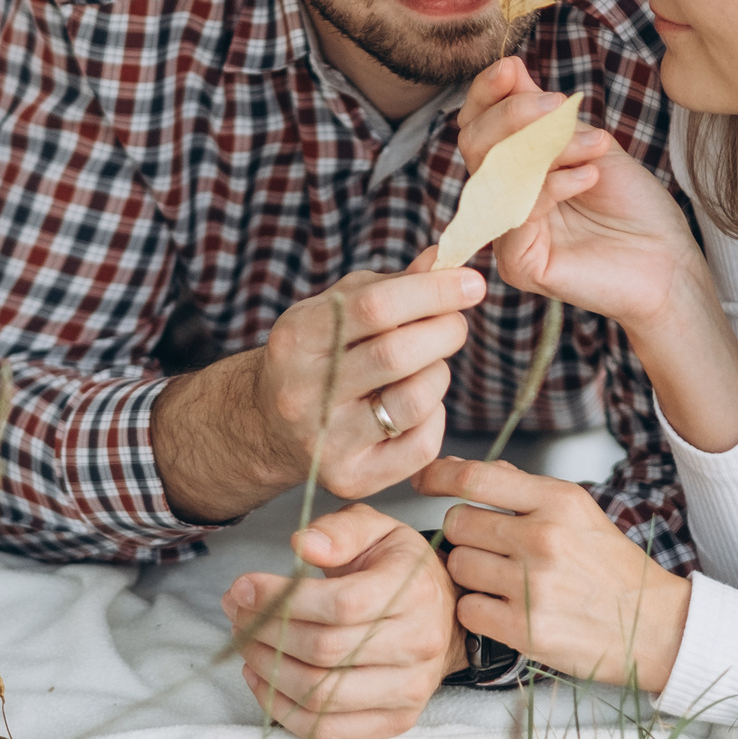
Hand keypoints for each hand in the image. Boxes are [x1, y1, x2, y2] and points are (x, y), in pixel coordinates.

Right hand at [163, 258, 487, 520]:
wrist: (266, 423)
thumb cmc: (317, 353)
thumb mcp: (338, 308)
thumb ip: (391, 284)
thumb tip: (443, 260)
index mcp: (296, 337)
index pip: (374, 307)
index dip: (432, 292)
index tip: (471, 283)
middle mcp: (302, 392)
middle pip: (397, 354)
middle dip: (445, 331)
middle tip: (455, 324)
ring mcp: (324, 440)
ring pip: (415, 400)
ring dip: (439, 374)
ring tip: (429, 365)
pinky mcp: (348, 478)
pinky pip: (421, 445)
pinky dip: (434, 417)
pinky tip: (417, 405)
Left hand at [223, 505, 463, 738]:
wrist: (443, 615)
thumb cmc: (398, 569)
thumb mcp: (376, 530)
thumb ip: (339, 531)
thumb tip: (301, 544)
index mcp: (415, 590)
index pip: (341, 604)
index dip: (283, 599)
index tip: (243, 587)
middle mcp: (419, 644)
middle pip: (324, 651)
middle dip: (266, 633)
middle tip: (237, 613)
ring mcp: (410, 689)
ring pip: (321, 695)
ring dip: (268, 671)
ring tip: (245, 643)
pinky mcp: (396, 720)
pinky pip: (326, 730)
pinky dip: (282, 709)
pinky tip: (261, 678)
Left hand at [417, 456, 689, 693]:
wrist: (654, 626)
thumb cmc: (611, 567)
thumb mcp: (578, 513)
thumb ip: (523, 490)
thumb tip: (465, 470)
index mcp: (558, 501)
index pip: (475, 477)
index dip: (438, 475)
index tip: (423, 480)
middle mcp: (544, 537)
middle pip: (458, 523)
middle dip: (465, 535)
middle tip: (490, 550)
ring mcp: (533, 585)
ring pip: (458, 565)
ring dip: (470, 574)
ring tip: (502, 582)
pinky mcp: (525, 630)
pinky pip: (467, 609)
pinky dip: (478, 611)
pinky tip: (505, 610)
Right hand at [454, 58, 710, 330]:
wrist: (669, 262)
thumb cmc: (635, 207)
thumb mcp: (592, 145)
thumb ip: (550, 116)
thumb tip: (513, 70)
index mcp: (513, 171)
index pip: (478, 125)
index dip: (487, 94)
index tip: (510, 67)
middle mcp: (501, 201)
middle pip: (474, 145)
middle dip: (513, 115)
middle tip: (557, 106)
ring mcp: (505, 234)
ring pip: (494, 175)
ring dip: (547, 149)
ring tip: (595, 145)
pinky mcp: (518, 264)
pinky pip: (519, 212)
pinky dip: (554, 186)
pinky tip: (589, 177)